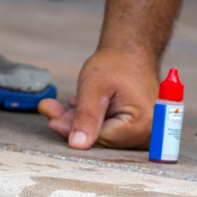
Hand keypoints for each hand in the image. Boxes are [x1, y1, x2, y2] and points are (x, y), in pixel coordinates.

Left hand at [39, 48, 159, 149]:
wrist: (131, 50)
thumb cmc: (116, 64)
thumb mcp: (94, 88)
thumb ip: (86, 118)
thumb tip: (77, 145)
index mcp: (140, 124)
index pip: (100, 139)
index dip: (75, 132)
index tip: (53, 122)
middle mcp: (146, 132)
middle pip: (101, 138)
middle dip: (74, 125)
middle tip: (50, 111)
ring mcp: (143, 130)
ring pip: (102, 133)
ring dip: (80, 121)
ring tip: (60, 106)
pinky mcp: (136, 127)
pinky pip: (109, 128)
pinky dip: (91, 119)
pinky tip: (77, 106)